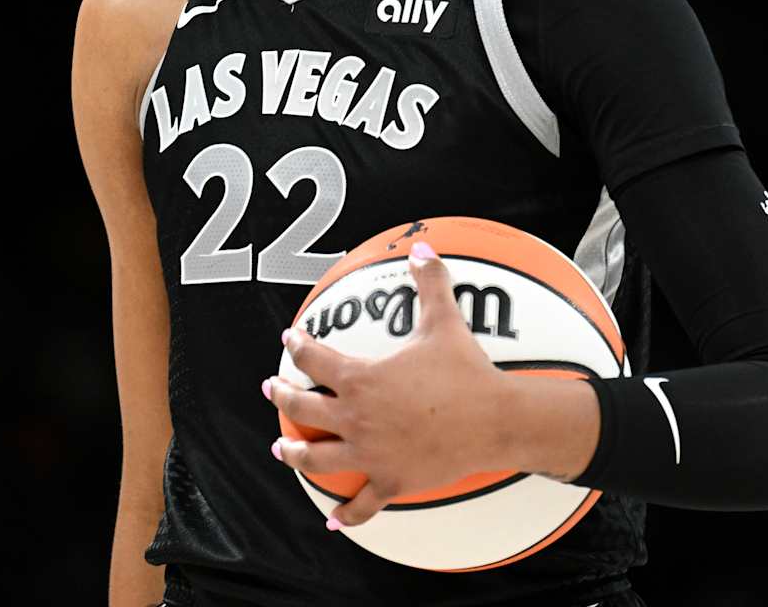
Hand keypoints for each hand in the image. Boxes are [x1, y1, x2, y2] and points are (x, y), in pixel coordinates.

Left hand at [263, 241, 516, 527]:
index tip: (290, 341)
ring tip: (281, 449)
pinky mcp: (391, 481)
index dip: (299, 347)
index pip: (316, 360)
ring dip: (294, 453)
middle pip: (304, 409)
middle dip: (284, 396)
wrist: (494, 420)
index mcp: (361, 379)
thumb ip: (429, 281)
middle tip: (273, 389)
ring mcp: (371, 454)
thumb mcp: (444, 321)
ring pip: (318, 459)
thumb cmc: (466, 370)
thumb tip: (422, 246)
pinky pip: (362, 504)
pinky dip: (345, 514)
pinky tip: (332, 520)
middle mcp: (356, 419)